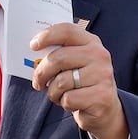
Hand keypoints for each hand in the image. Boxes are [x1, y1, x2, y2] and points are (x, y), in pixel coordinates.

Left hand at [30, 23, 128, 138]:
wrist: (105, 108)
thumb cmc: (81, 83)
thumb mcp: (74, 64)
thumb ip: (59, 55)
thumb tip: (33, 57)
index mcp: (91, 42)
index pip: (67, 30)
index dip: (47, 36)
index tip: (33, 45)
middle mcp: (100, 55)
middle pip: (58, 58)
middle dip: (41, 73)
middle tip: (37, 83)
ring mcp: (102, 75)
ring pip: (60, 82)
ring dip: (53, 92)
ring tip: (60, 95)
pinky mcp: (101, 96)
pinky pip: (68, 99)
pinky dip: (64, 103)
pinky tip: (73, 103)